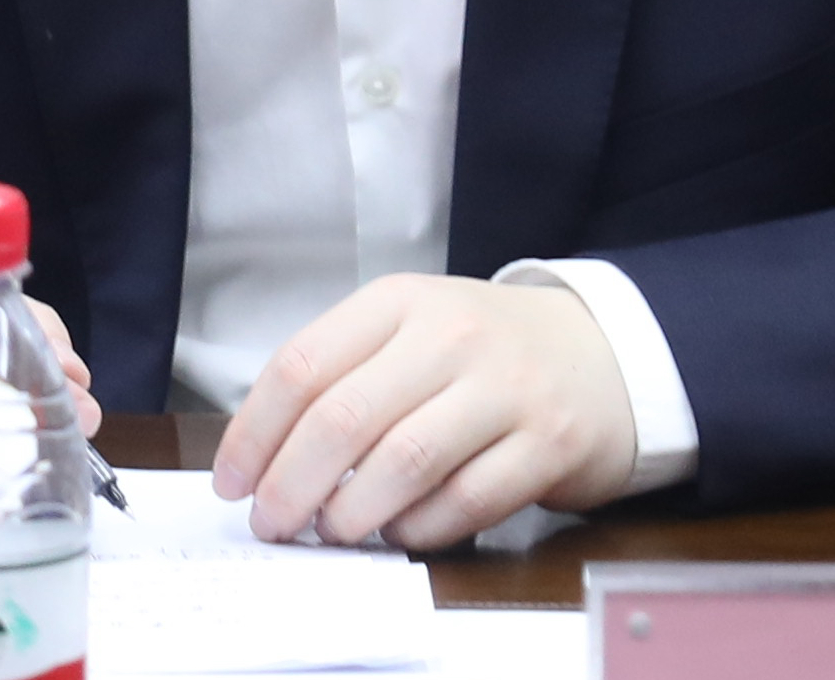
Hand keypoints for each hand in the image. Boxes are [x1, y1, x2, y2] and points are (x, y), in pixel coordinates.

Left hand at [211, 273, 636, 548]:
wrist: (602, 355)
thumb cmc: (484, 352)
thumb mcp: (411, 331)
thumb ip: (345, 375)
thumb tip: (265, 457)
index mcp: (401, 302)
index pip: (303, 365)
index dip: (255, 432)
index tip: (232, 481)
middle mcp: (452, 336)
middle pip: (344, 418)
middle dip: (291, 485)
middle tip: (272, 524)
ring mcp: (505, 389)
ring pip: (403, 462)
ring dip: (351, 514)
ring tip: (333, 532)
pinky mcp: (548, 444)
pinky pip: (465, 502)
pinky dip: (419, 530)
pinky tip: (400, 532)